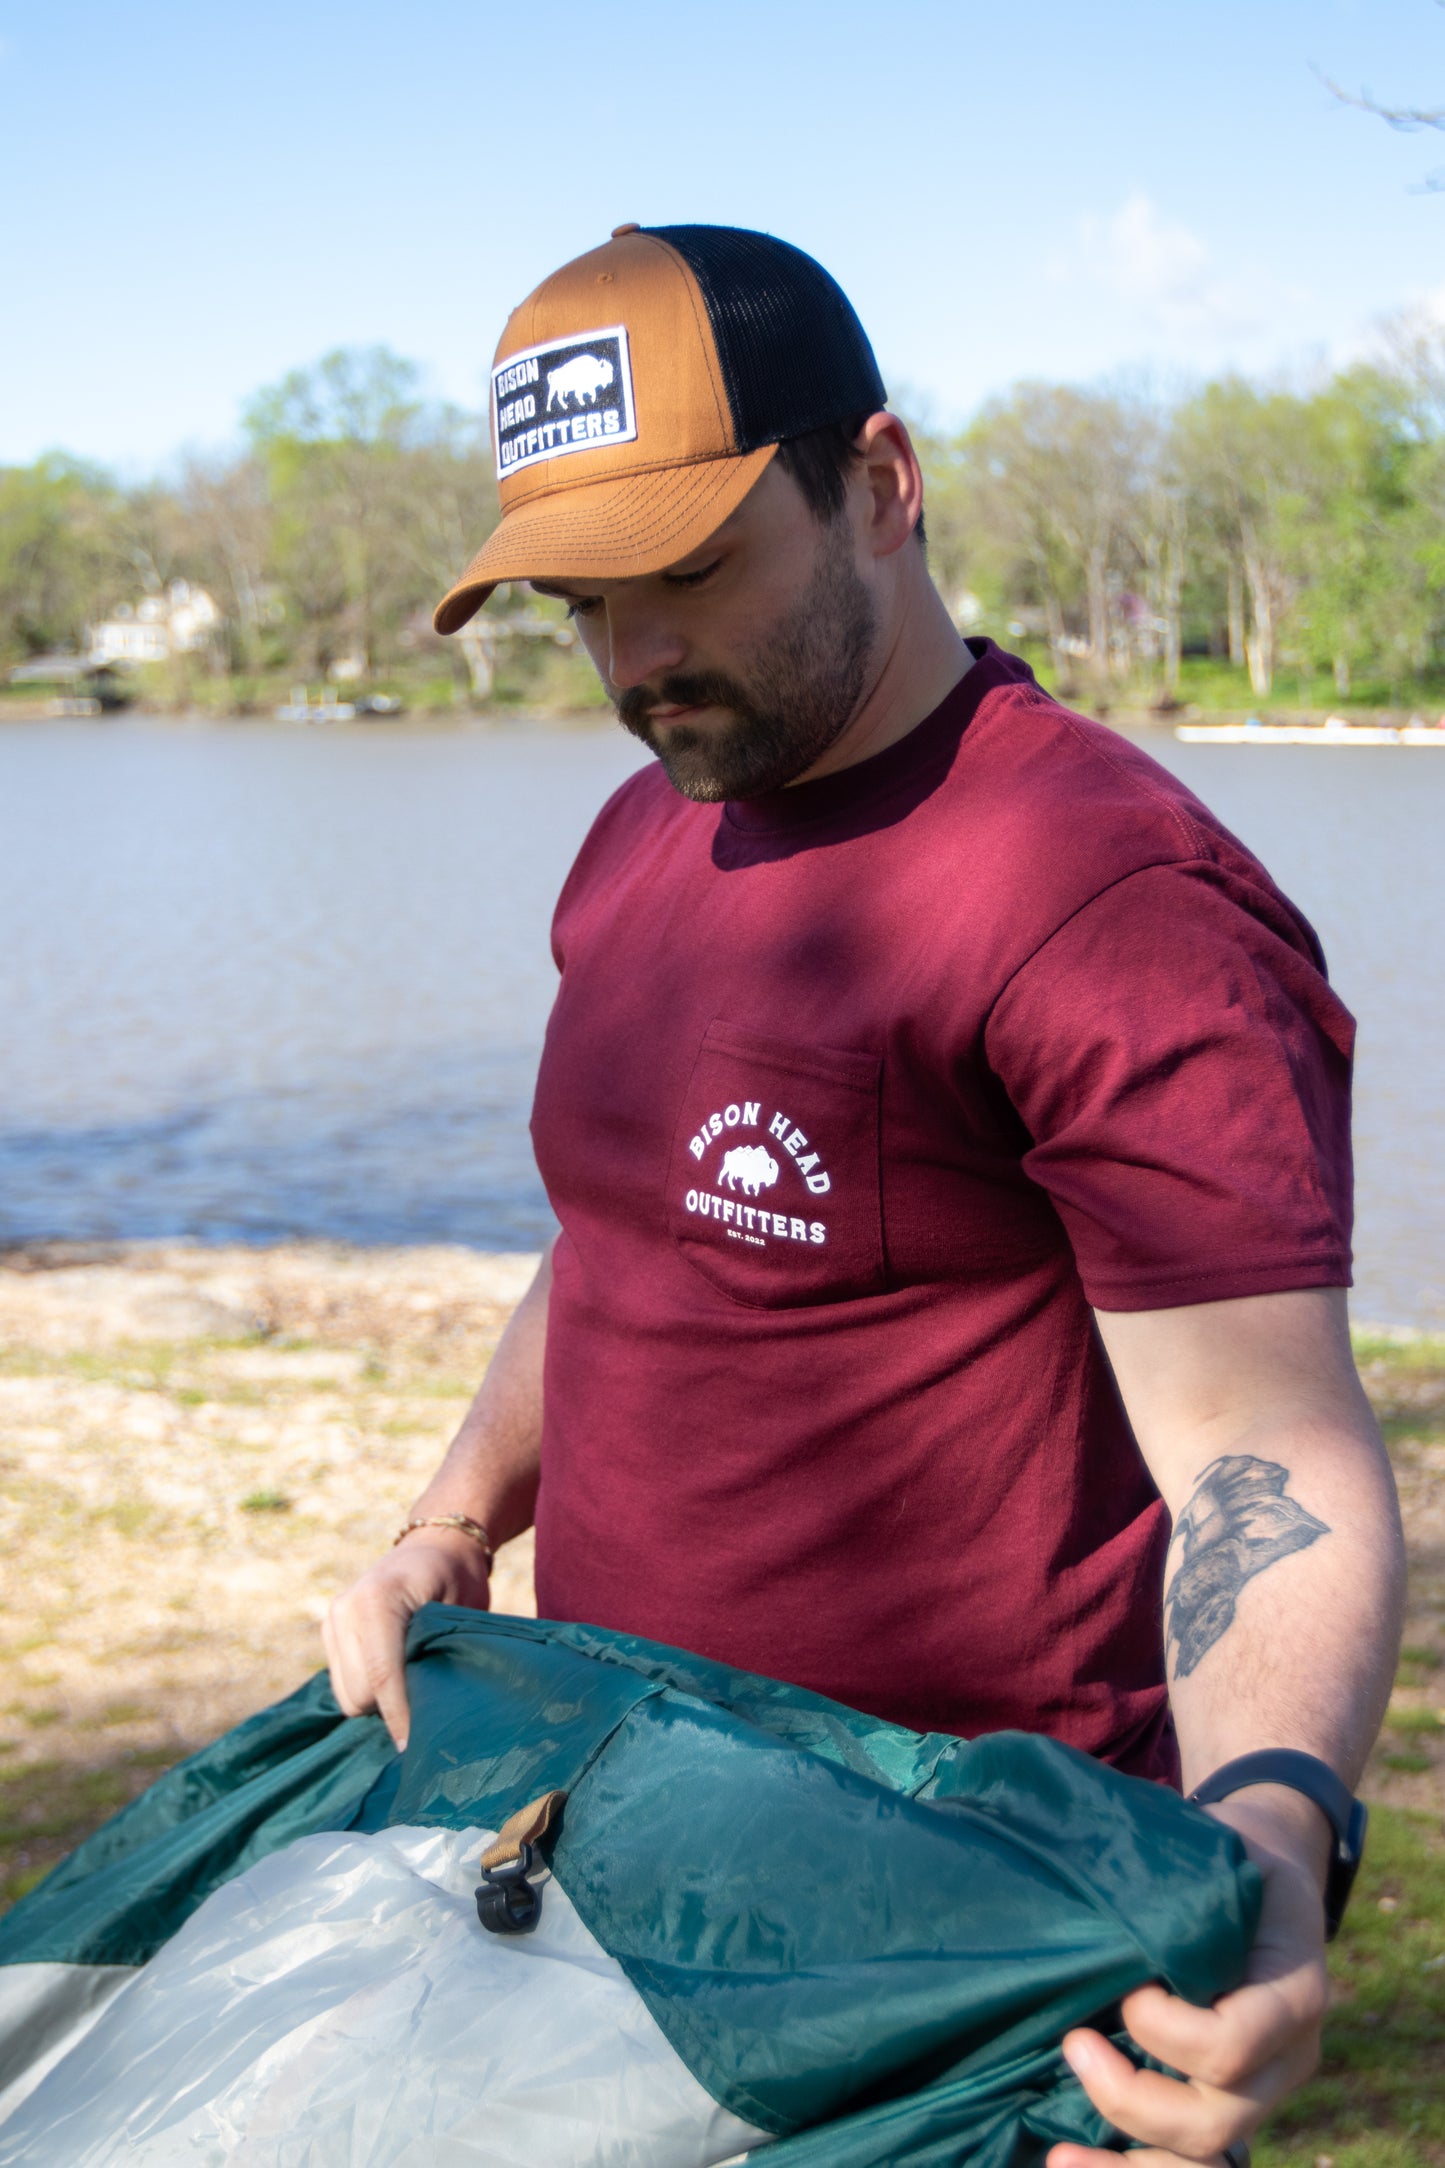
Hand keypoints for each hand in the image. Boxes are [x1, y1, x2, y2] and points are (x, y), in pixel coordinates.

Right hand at [322, 1529, 490, 1750]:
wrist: (435, 1546)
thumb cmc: (459, 1579)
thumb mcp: (461, 1613)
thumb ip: (439, 1655)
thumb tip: (430, 1713)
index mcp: (379, 1599)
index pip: (382, 1674)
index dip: (399, 1715)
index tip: (413, 1746)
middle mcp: (346, 1608)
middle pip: (358, 1693)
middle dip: (390, 1709)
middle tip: (427, 1703)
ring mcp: (333, 1618)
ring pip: (346, 1695)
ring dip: (377, 1702)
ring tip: (412, 1684)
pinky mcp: (328, 1630)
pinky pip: (341, 1683)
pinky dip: (366, 1689)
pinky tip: (393, 1676)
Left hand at [1047, 1807, 1328, 2167]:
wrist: (1266, 1870)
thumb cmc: (1230, 1853)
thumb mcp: (1223, 1846)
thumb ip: (1178, 1883)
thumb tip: (1093, 1893)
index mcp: (1294, 1991)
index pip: (1236, 2043)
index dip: (1169, 2030)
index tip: (1128, 1989)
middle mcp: (1287, 2057)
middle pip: (1217, 2118)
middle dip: (1133, 2096)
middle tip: (1073, 2044)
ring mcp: (1260, 2090)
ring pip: (1204, 2157)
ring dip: (1125, 2165)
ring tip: (1057, 2156)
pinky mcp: (1225, 2101)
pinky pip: (1187, 2157)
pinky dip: (1128, 2167)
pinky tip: (1066, 2160)